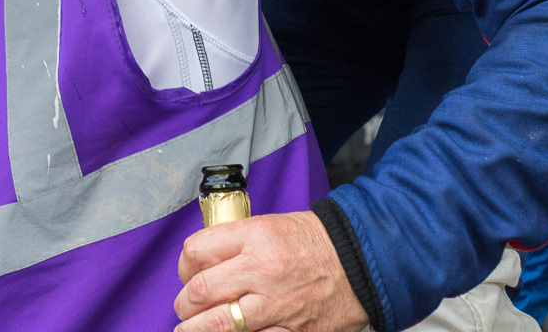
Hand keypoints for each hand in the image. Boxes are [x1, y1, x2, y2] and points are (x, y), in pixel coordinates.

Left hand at [174, 212, 368, 331]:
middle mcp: (262, 269)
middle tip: (185, 307)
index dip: (183, 265)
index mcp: (256, 236)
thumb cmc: (317, 242)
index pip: (197, 251)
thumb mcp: (272, 225)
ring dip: (195, 330)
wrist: (363, 261)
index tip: (186, 273)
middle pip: (199, 291)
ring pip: (216, 325)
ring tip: (189, 329)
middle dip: (184, 304)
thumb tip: (202, 262)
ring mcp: (277, 305)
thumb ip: (237, 243)